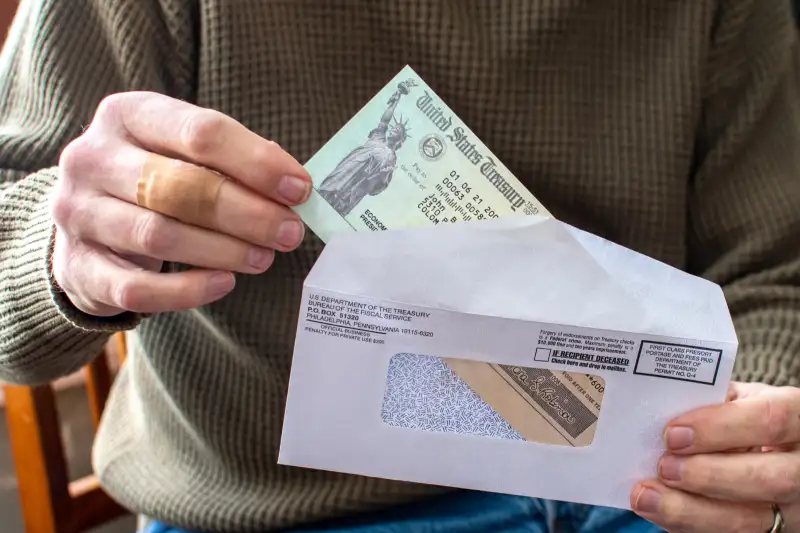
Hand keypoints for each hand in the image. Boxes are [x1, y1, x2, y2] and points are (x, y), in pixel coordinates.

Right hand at [51, 91, 311, 316]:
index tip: (299, 189)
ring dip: (224, 250)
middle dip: (247, 212)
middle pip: (180, 186)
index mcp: (127, 114)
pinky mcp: (78, 266)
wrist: (86, 219)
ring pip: (159, 235)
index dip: (256, 163)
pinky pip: (137, 287)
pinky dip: (187, 290)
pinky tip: (224, 283)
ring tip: (263, 258)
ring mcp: (79, 213)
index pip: (200, 131)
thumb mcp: (183, 151)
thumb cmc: (153, 178)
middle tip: (289, 232)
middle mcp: (93, 158)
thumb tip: (292, 185)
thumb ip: (233, 161)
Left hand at [631, 382, 799, 531]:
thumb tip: (664, 407)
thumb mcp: (745, 399)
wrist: (782, 450)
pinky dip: (690, 526)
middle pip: (767, 478)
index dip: (720, 428)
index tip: (673, 433)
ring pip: (749, 520)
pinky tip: (660, 512)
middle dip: (707, 475)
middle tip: (664, 467)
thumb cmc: (753, 417)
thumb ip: (714, 401)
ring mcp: (795, 508)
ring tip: (647, 496)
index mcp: (799, 418)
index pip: (769, 421)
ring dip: (690, 510)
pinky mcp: (774, 532)